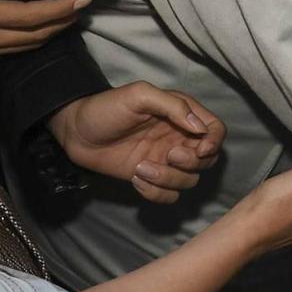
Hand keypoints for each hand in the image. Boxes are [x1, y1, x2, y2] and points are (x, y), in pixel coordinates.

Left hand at [50, 82, 224, 204]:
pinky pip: (168, 196)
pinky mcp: (150, 179)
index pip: (215, 129)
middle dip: (191, 162)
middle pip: (208, 160)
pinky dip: (156, 192)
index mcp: (181, 114)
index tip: (200, 149)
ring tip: (142, 168)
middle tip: (168, 154)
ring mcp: (165, 161)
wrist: (76, 133)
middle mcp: (178, 138)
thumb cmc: (107, 108)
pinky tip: (136, 179)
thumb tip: (200, 129)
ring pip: (188, 181)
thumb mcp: (140, 95)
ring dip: (168, 179)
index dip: (214, 141)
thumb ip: (173, 106)